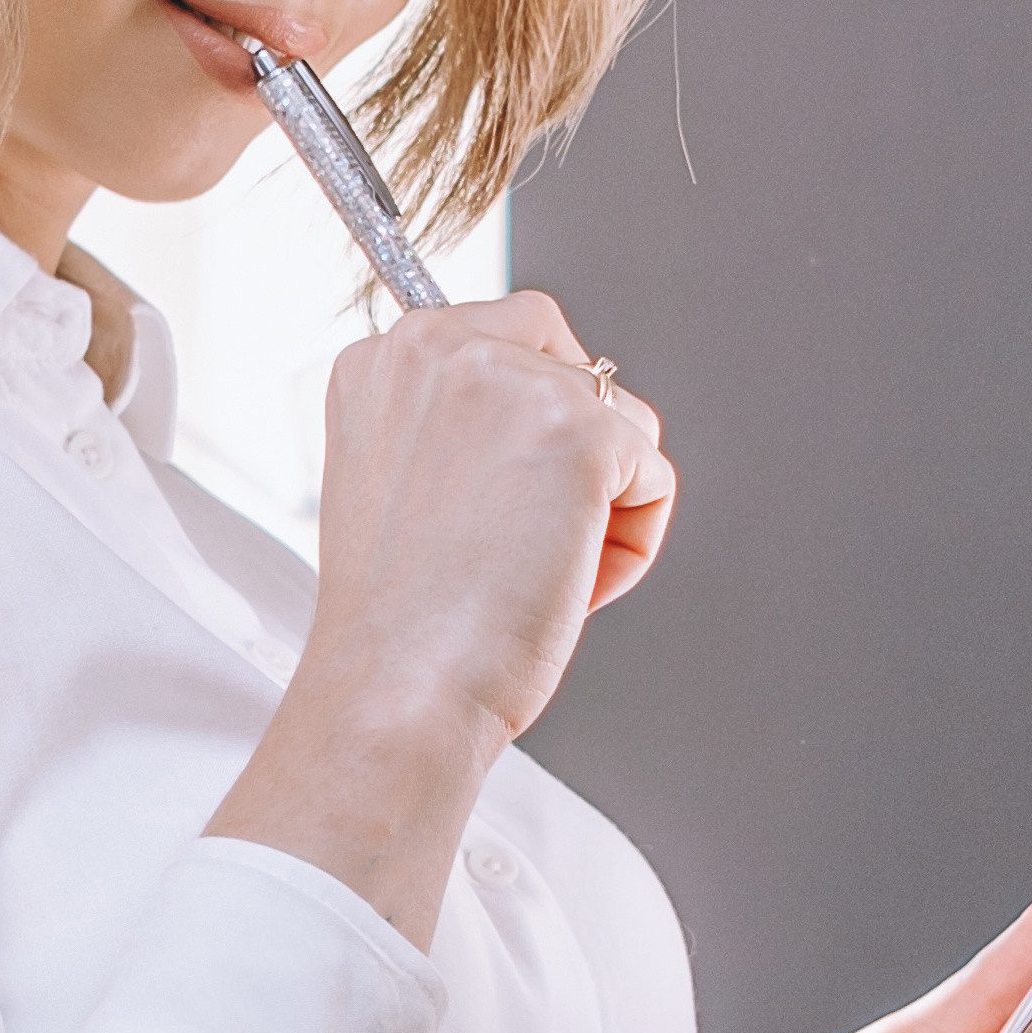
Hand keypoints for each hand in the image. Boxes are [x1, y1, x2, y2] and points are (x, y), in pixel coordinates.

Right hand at [208, 295, 668, 941]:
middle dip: (574, 454)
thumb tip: (538, 422)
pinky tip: (566, 586)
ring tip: (532, 574)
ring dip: (601, 507)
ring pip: (621, 422)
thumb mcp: (394, 485)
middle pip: (573, 364)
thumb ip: (451, 427)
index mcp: (379, 359)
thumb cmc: (396, 626)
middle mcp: (435, 346)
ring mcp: (510, 380)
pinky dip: (632, 545)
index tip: (497, 504)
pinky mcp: (581, 429)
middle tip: (519, 539)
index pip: (506, 340)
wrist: (393, 692)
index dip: (525, 430)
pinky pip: (652, 475)